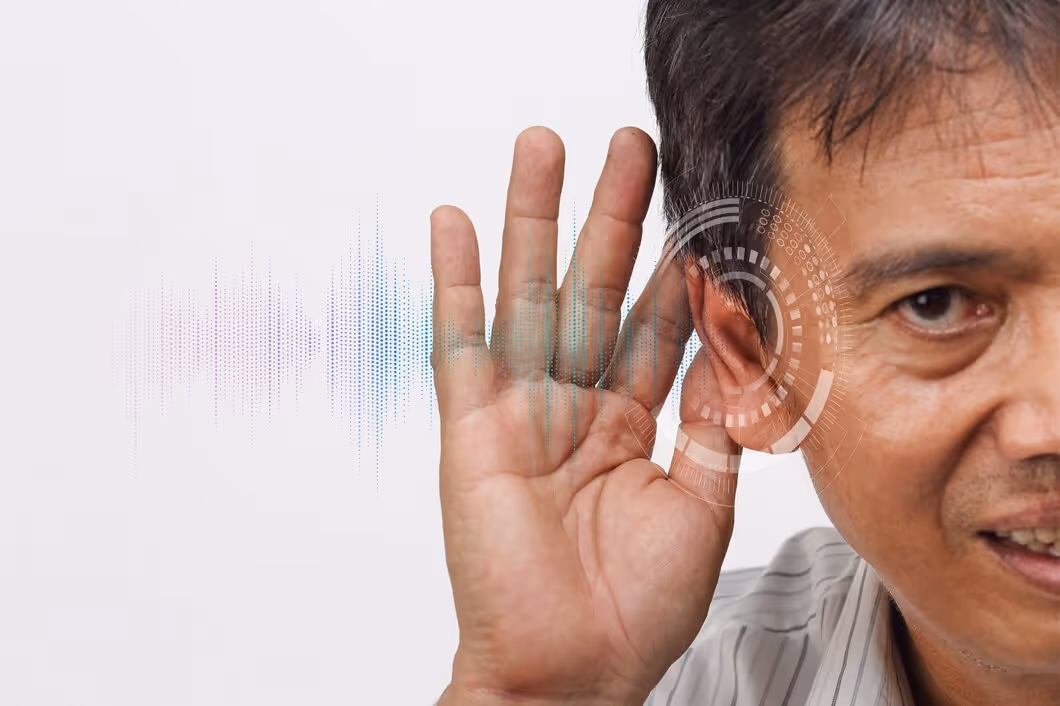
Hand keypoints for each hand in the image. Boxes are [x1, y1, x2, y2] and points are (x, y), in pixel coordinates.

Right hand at [431, 127, 737, 704]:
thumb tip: (733, 344)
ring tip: (541, 148)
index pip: (655, 327)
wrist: (572, 669)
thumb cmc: (637, 605)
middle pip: (594, 291)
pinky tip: (457, 224)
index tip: (697, 209)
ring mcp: (519, 411)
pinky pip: (459, 344)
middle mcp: (573, 406)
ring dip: (533, 222)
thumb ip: (712, 420)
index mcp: (629, 425)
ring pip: (528, 297)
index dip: (676, 269)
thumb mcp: (701, 503)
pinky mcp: (469, 429)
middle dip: (611, 217)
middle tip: (629, 145)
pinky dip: (456, 283)